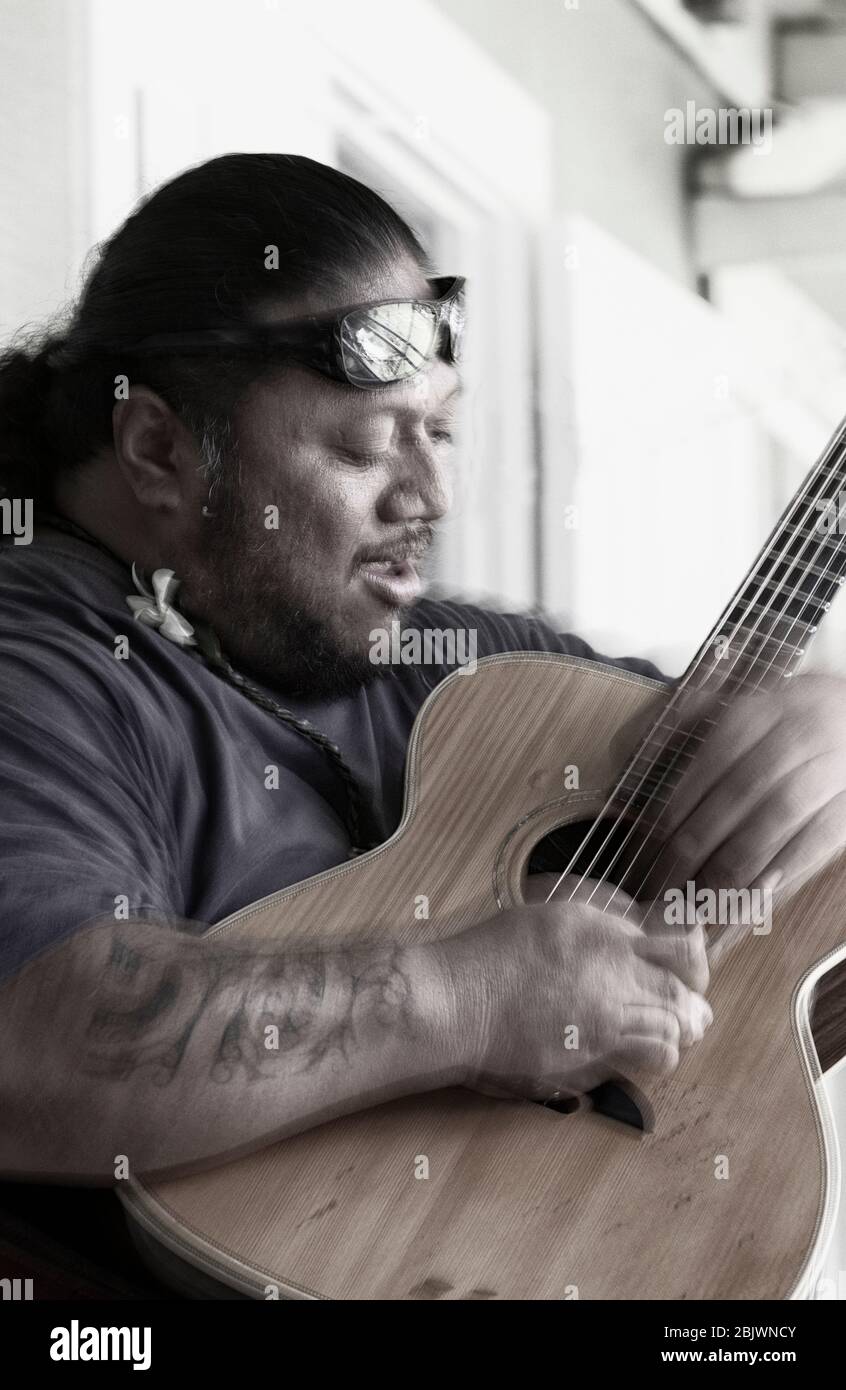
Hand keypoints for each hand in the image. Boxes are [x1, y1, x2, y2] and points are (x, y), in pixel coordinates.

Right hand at [438, 876, 710, 1102]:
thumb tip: (635, 940)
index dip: (690, 962)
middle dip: (691, 1001)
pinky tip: (646, 1053)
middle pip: (681, 988)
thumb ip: (597, 929)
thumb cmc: (488, 958)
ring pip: (674, 1024)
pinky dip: (658, 1054)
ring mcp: (603, 1013)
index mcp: (599, 931)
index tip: (687, 971)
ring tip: (671, 1032)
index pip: (675, 945)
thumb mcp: (549, 920)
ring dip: (678, 1029)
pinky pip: (649, 1055)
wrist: (454, 1000)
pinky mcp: (591, 1053)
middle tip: (694, 1011)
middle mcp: (609, 968)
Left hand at [650, 674, 845, 899]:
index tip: (651, 842)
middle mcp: (798, 734)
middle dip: (699, 843)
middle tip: (666, 882)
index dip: (680, 803)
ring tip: (700, 900)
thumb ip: (685, 721)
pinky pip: (815, 844)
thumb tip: (624, 749)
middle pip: (741, 791)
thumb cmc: (788, 721)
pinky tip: (751, 898)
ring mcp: (830, 770)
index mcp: (761, 710)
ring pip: (777, 820)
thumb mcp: (741, 706)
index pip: (713, 757)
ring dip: (735, 866)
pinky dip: (780, 875)